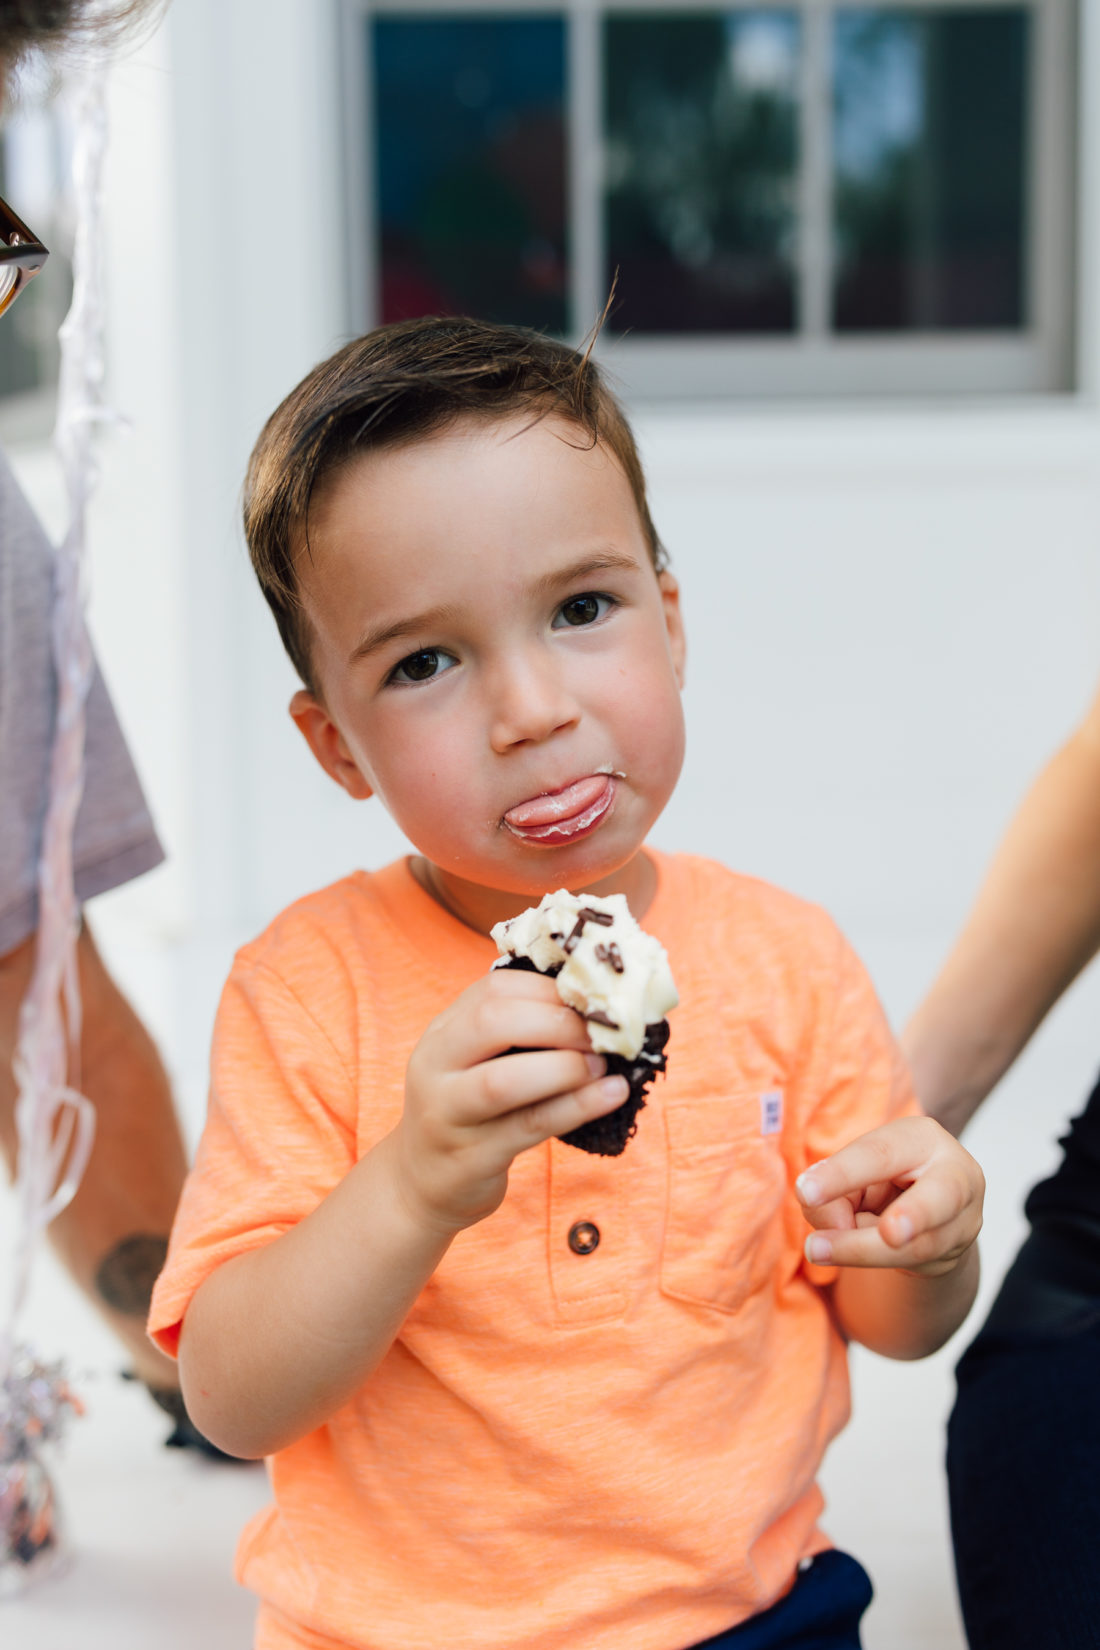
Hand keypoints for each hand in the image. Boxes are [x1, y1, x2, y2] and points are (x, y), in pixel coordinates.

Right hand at [392, 969, 628, 1235]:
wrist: (423, 1182)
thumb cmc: (469, 1111)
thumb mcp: (477, 1062)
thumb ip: (520, 1033)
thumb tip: (596, 1011)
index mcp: (442, 1032)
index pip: (494, 989)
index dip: (550, 990)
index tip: (591, 1001)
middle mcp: (435, 1066)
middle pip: (491, 1023)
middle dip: (557, 1022)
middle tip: (601, 1034)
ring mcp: (448, 1114)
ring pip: (504, 1081)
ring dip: (566, 1067)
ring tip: (604, 1065)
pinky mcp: (472, 1157)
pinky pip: (530, 1125)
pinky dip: (577, 1106)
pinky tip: (612, 1094)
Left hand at [794, 1116, 983, 1277]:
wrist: (925, 1208)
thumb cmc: (882, 1178)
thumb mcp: (854, 1176)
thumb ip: (835, 1196)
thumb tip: (828, 1228)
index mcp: (921, 1138)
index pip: (879, 1154)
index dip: (842, 1174)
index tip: (805, 1192)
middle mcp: (955, 1174)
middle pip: (940, 1196)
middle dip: (917, 1214)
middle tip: (891, 1234)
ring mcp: (964, 1218)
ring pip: (919, 1245)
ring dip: (865, 1252)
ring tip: (818, 1251)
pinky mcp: (957, 1252)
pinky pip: (913, 1264)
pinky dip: (874, 1260)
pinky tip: (848, 1254)